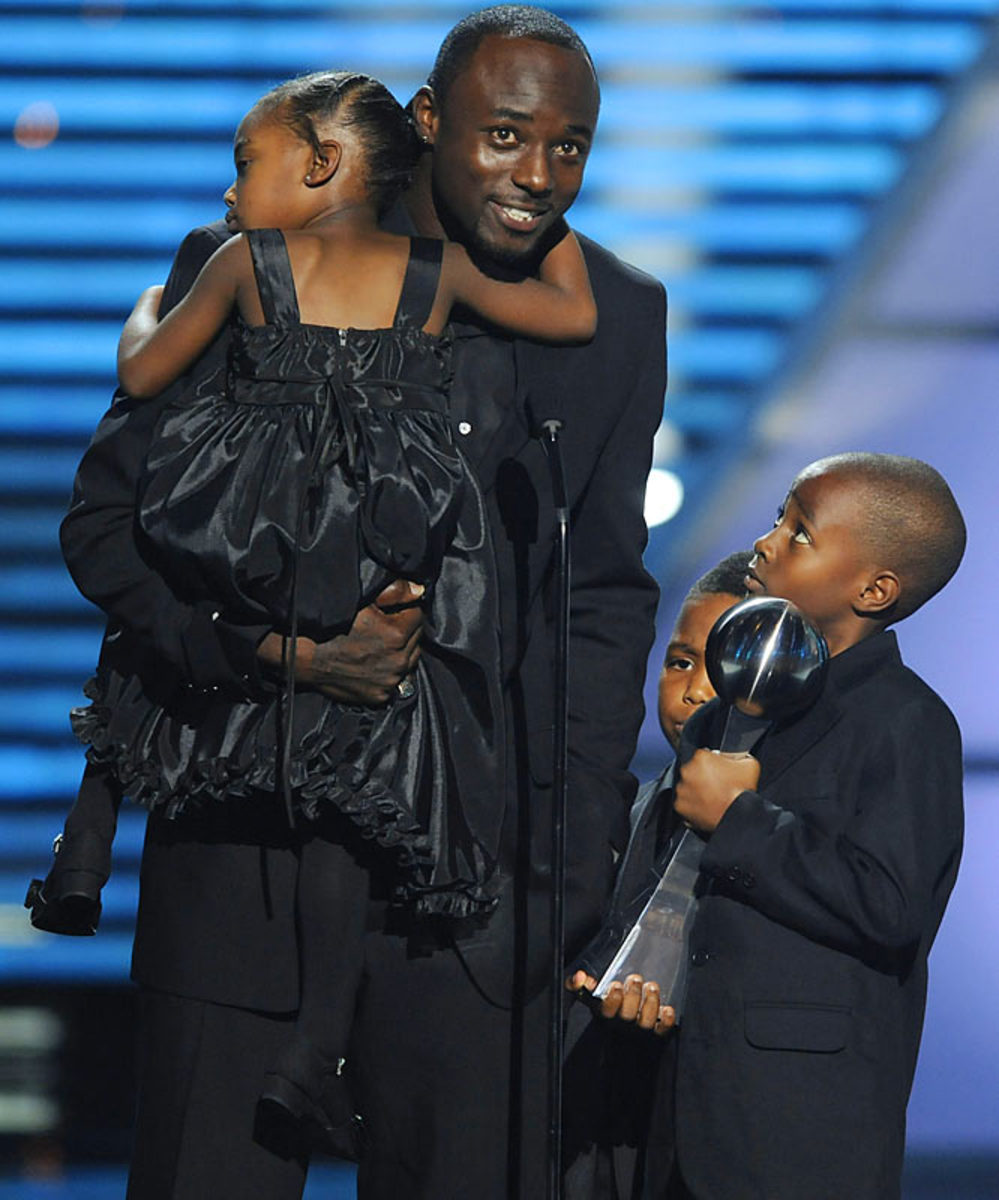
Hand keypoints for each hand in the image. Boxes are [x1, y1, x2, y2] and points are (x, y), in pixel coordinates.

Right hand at [257, 579, 424, 703]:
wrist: (308, 658)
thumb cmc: (332, 626)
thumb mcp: (364, 601)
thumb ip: (395, 592)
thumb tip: (419, 590)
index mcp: (397, 634)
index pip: (417, 615)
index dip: (405, 610)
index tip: (392, 611)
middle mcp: (399, 660)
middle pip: (416, 638)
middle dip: (405, 630)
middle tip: (385, 626)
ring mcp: (390, 680)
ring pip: (409, 659)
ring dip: (401, 651)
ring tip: (380, 644)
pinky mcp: (381, 695)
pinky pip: (396, 680)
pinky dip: (390, 671)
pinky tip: (374, 663)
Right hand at [566, 970, 675, 1035]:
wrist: (623, 1039)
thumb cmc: (607, 1009)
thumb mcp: (591, 998)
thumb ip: (579, 986)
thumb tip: (579, 977)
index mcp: (605, 1014)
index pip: (607, 1011)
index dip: (612, 1000)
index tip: (616, 986)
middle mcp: (623, 1024)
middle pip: (628, 1014)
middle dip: (632, 995)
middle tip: (635, 979)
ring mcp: (640, 1029)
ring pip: (646, 1021)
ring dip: (651, 1003)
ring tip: (652, 987)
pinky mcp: (657, 1032)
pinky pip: (663, 1030)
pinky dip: (667, 1020)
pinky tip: (667, 1009)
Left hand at [674, 748, 760, 832]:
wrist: (738, 816)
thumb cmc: (743, 791)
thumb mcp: (749, 764)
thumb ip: (737, 755)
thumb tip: (732, 756)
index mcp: (701, 757)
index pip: (704, 756)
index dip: (713, 764)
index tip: (719, 772)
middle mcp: (687, 771)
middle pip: (693, 770)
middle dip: (702, 776)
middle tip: (716, 786)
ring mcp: (682, 789)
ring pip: (687, 787)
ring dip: (696, 791)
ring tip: (711, 798)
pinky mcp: (680, 805)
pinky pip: (685, 803)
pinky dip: (693, 805)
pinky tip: (706, 806)